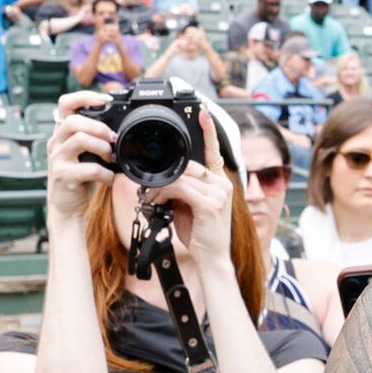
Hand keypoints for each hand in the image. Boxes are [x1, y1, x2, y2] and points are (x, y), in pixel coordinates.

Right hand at [43, 87, 115, 222]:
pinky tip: (109, 178)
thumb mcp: (87, 155)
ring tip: (110, 157)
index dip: (84, 97)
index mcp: (62, 133)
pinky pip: (89, 169)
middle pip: (73, 121)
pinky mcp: (63, 176)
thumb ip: (95, 139)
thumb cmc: (80, 180)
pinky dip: (106, 173)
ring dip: (102, 147)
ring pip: (80, 139)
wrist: (68, 208)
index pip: (66, 104)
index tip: (104, 101)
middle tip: (112, 138)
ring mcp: (57, 159)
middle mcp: (56, 143)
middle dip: (99, 127)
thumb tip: (119, 130)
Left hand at [158, 97, 234, 275]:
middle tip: (148, 190)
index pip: (213, 152)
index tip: (203, 112)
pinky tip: (159, 202)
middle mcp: (223, 184)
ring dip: (160, 187)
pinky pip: (180, 188)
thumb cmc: (200, 235)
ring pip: (181, 176)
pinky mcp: (210, 203)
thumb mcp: (190, 207)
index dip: (208, 131)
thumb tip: (163, 180)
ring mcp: (219, 193)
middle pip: (188, 166)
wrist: (212, 260)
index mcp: (220, 182)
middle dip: (165, 177)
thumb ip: (183, 189)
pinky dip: (164, 193)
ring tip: (152, 200)